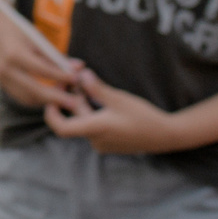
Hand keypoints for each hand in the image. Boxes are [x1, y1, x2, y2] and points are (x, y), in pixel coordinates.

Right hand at [0, 8, 85, 112]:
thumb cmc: (15, 28)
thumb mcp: (35, 38)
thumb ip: (55, 56)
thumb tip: (78, 68)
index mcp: (15, 54)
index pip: (42, 70)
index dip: (61, 76)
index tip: (77, 80)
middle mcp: (6, 69)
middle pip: (35, 91)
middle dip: (57, 98)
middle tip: (75, 102)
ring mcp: (1, 78)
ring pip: (28, 98)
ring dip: (47, 102)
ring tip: (64, 100)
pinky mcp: (1, 83)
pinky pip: (21, 97)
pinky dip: (36, 100)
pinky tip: (49, 98)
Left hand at [42, 68, 180, 154]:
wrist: (165, 136)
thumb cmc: (144, 117)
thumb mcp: (119, 99)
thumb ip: (98, 89)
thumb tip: (81, 76)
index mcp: (95, 129)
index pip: (62, 128)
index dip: (51, 113)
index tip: (52, 96)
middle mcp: (95, 139)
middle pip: (74, 117)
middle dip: (73, 96)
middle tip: (76, 76)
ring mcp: (102, 143)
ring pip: (84, 119)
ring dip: (84, 102)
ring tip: (89, 83)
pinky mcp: (109, 142)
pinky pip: (93, 125)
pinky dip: (93, 110)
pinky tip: (101, 96)